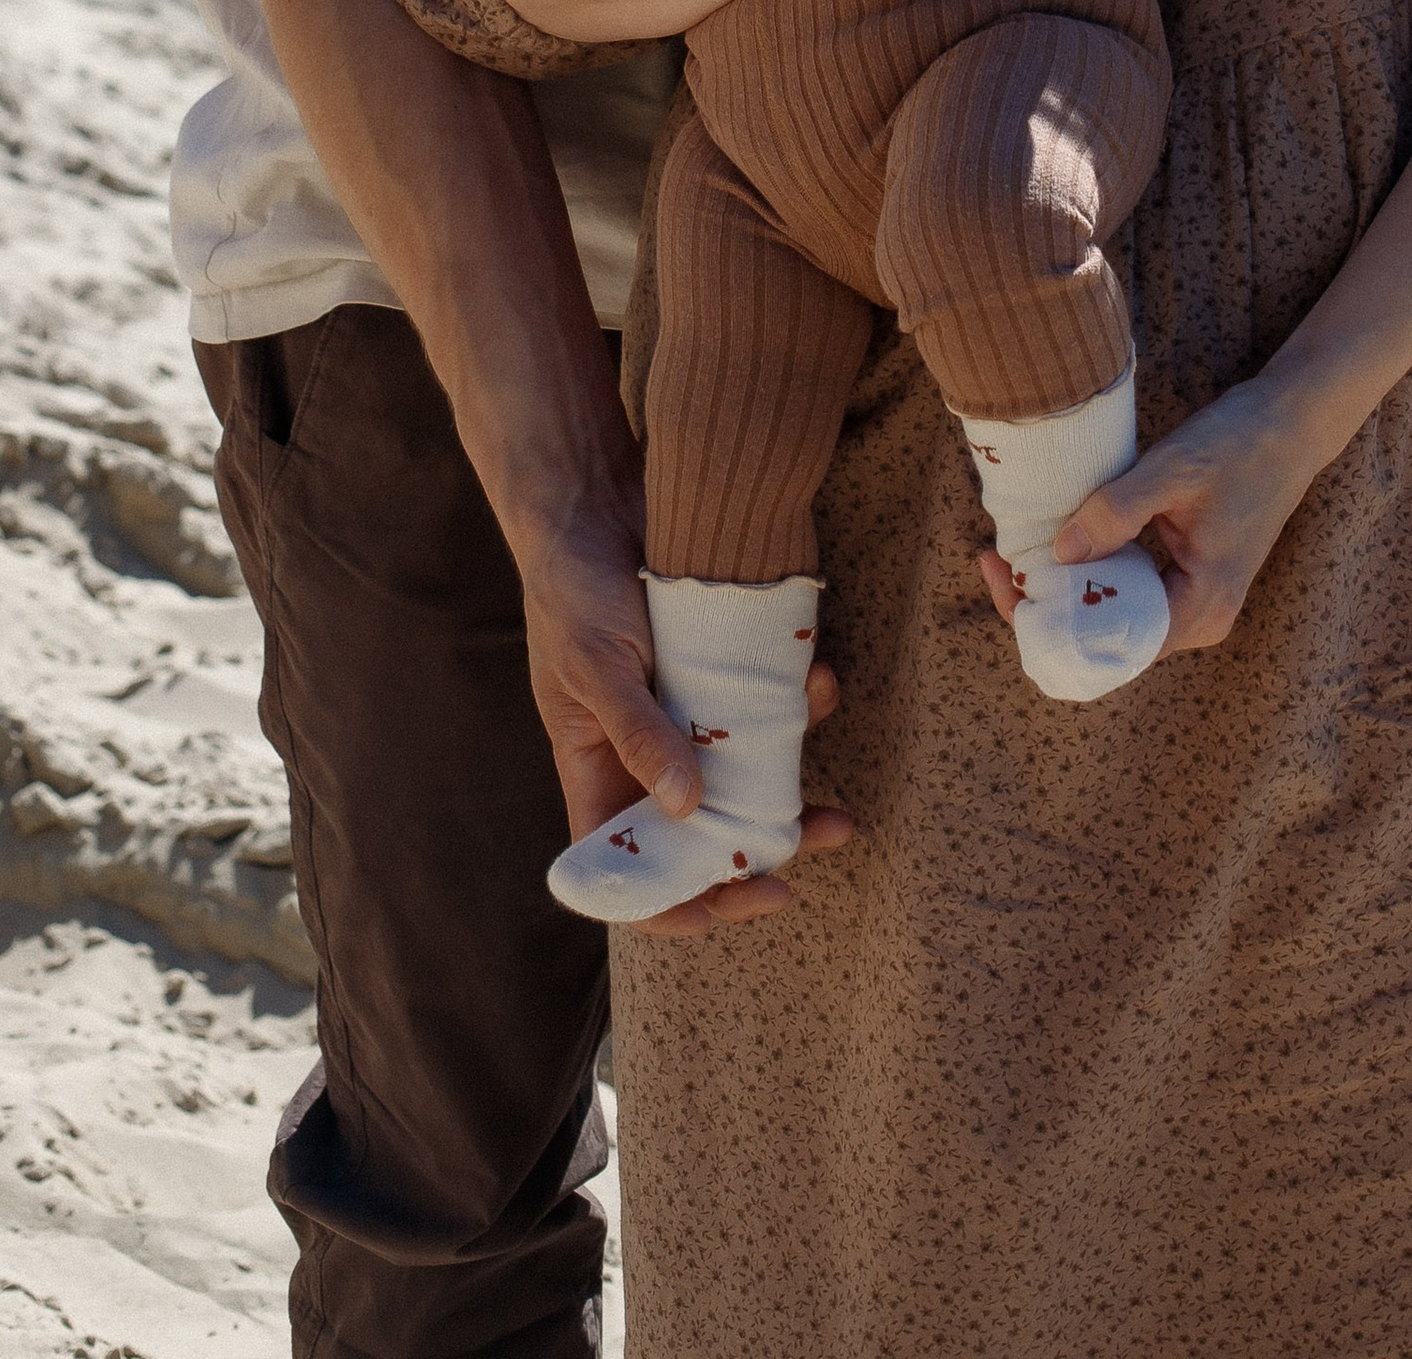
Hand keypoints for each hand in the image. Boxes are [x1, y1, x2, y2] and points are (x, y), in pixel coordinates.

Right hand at [521, 503, 851, 935]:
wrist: (594, 501)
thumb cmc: (572, 589)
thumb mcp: (595, 667)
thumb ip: (637, 735)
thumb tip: (688, 808)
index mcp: (596, 770)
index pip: (625, 865)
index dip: (666, 902)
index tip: (721, 910)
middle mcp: (644, 753)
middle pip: (700, 835)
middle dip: (754, 854)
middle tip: (811, 854)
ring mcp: (686, 712)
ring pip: (745, 777)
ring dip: (792, 790)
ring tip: (840, 808)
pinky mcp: (719, 671)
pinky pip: (764, 709)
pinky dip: (796, 709)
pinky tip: (819, 682)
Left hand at [974, 372, 1321, 656]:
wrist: (1292, 425)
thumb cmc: (1240, 445)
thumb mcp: (1173, 471)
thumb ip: (1115, 513)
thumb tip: (1058, 554)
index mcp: (1201, 608)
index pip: (1109, 646)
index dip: (1049, 623)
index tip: (1004, 578)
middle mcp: (1199, 619)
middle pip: (1107, 638)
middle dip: (1048, 609)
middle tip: (997, 561)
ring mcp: (1194, 601)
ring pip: (1114, 616)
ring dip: (1066, 590)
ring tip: (1016, 553)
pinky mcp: (1187, 578)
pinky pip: (1127, 593)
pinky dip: (1091, 573)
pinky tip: (1058, 545)